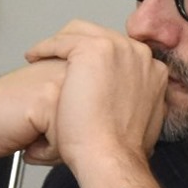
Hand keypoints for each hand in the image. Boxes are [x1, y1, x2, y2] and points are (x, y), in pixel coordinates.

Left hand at [25, 21, 169, 187]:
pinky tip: (34, 57)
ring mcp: (119, 48)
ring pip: (81, 32)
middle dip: (78, 48)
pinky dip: (45, 47)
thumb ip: (138, 105)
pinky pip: (62, 40)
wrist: (110, 155)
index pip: (120, 52)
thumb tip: (128, 108)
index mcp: (153, 70)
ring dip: (60, 43)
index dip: (97, 61)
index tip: (80, 71)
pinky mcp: (94, 48)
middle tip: (57, 63)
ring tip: (42, 57)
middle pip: (102, 36)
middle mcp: (139, 54)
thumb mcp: (144, 123)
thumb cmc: (120, 148)